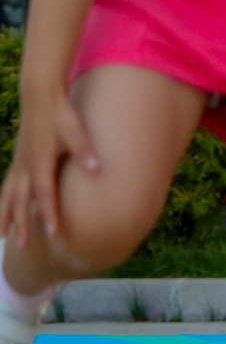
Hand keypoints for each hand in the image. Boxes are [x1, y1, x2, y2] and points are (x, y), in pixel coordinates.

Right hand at [0, 82, 95, 246]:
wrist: (40, 96)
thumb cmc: (60, 114)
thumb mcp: (76, 130)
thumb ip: (85, 150)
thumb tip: (97, 169)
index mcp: (40, 161)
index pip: (45, 194)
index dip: (49, 214)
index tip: (54, 232)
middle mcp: (26, 165)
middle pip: (22, 201)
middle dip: (22, 224)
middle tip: (24, 247)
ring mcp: (19, 163)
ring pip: (8, 195)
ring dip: (5, 216)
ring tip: (2, 236)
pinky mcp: (18, 159)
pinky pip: (7, 185)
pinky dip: (4, 200)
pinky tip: (4, 211)